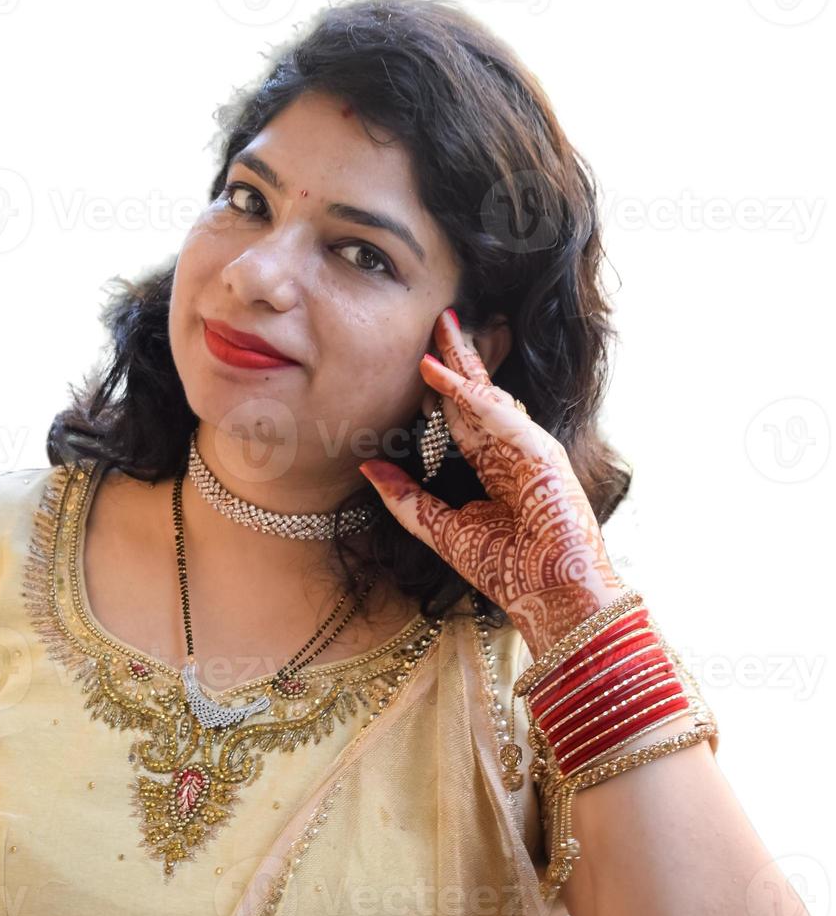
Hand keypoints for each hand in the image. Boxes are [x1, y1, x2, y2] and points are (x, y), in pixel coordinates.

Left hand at [358, 308, 623, 657]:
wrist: (550, 596)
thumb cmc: (506, 570)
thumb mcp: (441, 530)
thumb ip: (405, 498)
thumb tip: (365, 465)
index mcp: (492, 466)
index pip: (462, 416)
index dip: (440, 387)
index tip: (418, 360)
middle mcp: (510, 450)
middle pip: (477, 393)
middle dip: (456, 357)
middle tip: (437, 319)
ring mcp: (527, 447)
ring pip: (489, 393)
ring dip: (464, 359)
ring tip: (440, 324)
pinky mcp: (539, 451)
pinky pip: (496, 414)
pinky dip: (466, 391)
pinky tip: (437, 370)